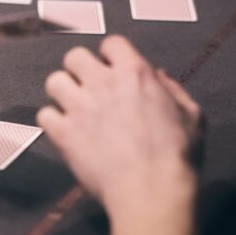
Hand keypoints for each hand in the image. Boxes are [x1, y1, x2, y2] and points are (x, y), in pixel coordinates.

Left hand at [37, 36, 203, 217]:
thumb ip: (172, 90)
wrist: (151, 191)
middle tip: (89, 89)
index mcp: (135, 73)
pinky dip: (53, 122)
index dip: (111, 56)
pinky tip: (66, 132)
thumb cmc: (178, 156)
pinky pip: (44, 115)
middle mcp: (103, 83)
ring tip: (74, 108)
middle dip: (80, 70)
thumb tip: (158, 74)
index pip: (111, 43)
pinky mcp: (63, 133)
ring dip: (63, 92)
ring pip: (54, 81)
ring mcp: (80, 107)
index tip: (113, 71)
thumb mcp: (191, 116)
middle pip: (74, 56)